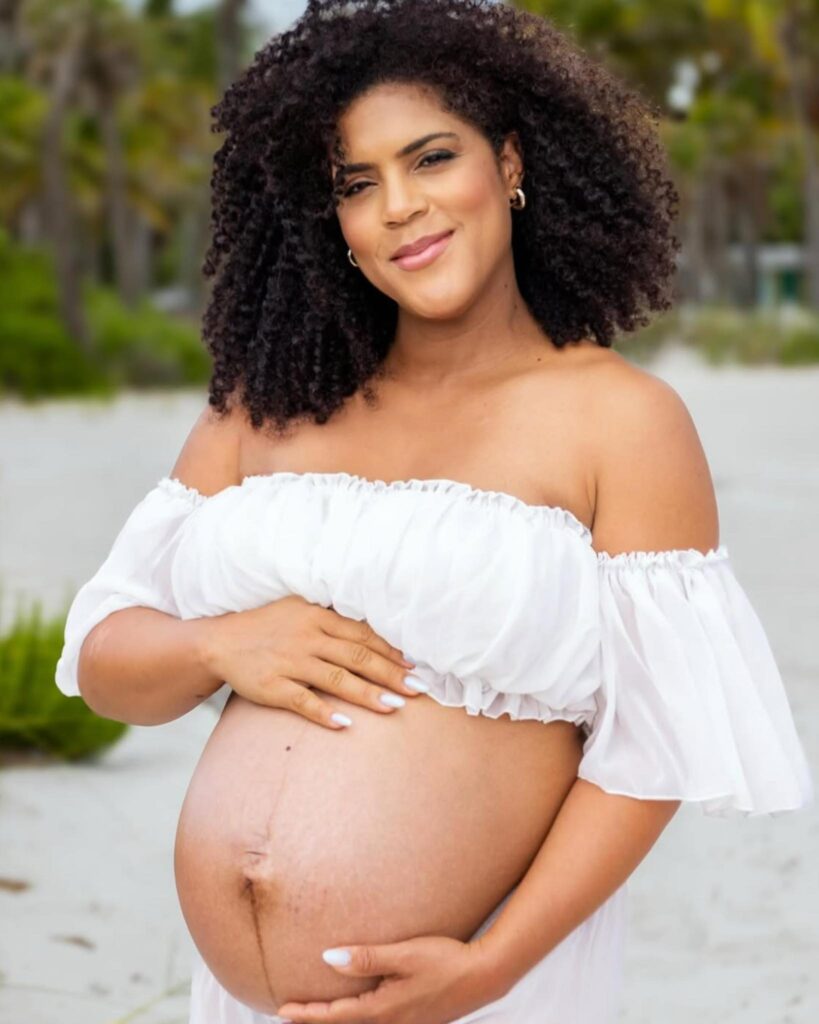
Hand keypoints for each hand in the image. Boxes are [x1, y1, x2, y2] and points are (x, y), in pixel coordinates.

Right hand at [201, 594, 427, 727]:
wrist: (219, 641)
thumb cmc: (268, 626)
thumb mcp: (300, 609)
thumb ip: (334, 620)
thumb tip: (375, 635)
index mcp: (317, 616)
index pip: (363, 635)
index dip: (391, 651)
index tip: (415, 666)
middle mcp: (307, 637)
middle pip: (357, 657)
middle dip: (390, 675)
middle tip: (417, 690)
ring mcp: (289, 662)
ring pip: (336, 679)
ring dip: (367, 694)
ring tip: (394, 708)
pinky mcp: (272, 686)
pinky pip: (302, 701)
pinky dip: (324, 713)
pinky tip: (345, 724)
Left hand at [276, 935, 504, 1023]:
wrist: (484, 975)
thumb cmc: (445, 961)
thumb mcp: (404, 955)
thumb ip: (367, 958)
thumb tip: (329, 958)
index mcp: (383, 1010)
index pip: (335, 1016)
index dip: (307, 1013)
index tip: (282, 1009)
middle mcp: (391, 1023)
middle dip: (317, 1020)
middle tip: (290, 1014)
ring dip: (337, 1020)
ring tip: (318, 1012)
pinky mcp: (415, 1019)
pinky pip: (377, 1022)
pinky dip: (358, 1018)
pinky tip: (358, 1009)